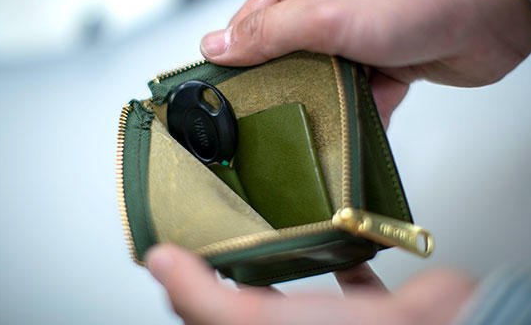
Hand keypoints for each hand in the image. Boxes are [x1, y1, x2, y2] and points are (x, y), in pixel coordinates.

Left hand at [147, 245, 474, 324]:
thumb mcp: (255, 323)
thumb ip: (202, 299)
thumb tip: (158, 264)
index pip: (210, 312)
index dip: (190, 281)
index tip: (180, 240)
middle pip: (253, 294)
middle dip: (238, 259)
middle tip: (224, 217)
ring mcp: (335, 320)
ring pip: (299, 281)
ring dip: (287, 251)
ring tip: (269, 218)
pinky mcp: (372, 303)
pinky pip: (351, 273)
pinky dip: (342, 252)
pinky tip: (333, 229)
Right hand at [200, 0, 530, 122]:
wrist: (495, 11)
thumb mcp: (326, 11)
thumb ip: (267, 32)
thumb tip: (217, 44)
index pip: (255, 17)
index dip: (237, 53)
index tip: (225, 89)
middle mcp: (333, 1)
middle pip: (288, 52)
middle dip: (283, 82)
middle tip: (268, 114)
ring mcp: (361, 33)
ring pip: (324, 78)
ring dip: (324, 99)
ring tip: (314, 119)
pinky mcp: (387, 61)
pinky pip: (360, 94)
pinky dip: (359, 111)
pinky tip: (355, 125)